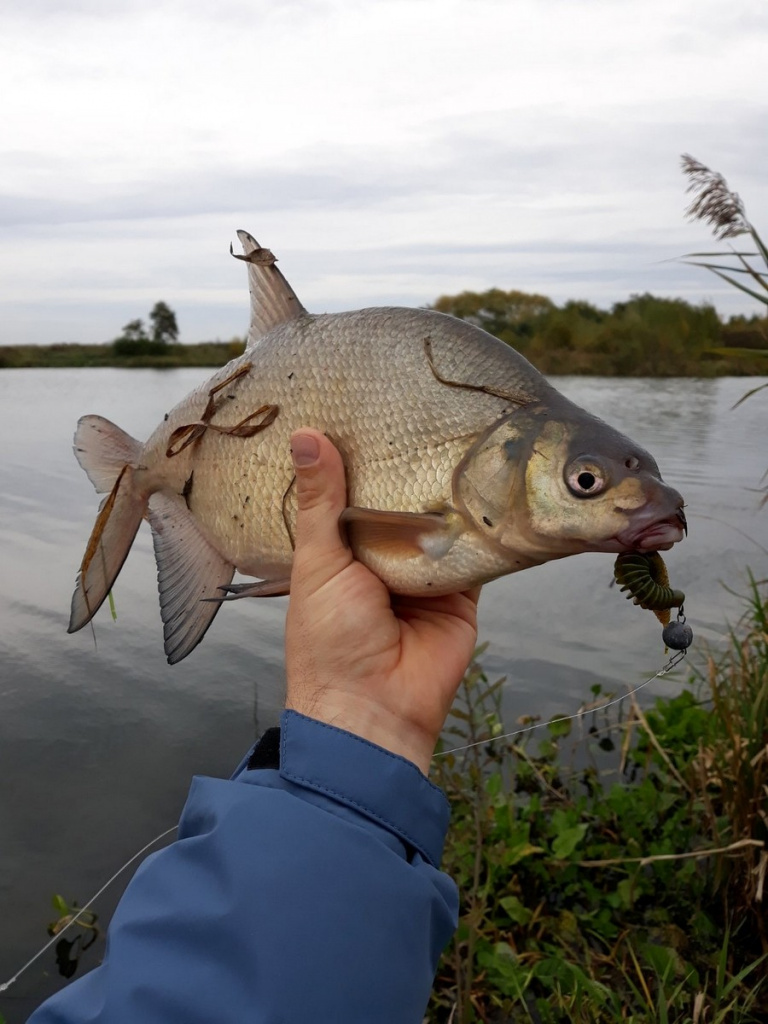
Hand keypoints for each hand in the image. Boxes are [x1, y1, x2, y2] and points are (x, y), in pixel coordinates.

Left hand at [285, 430, 479, 774]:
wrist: (375, 709)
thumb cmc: (329, 640)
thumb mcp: (317, 563)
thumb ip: (322, 502)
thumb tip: (305, 435)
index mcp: (341, 549)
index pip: (352, 491)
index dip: (357, 456)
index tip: (363, 406)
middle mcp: (384, 554)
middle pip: (401, 500)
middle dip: (407, 467)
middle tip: (417, 404)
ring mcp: (425, 569)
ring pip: (439, 517)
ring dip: (445, 488)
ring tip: (455, 426)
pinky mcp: (463, 585)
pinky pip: (475, 546)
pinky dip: (481, 522)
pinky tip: (488, 478)